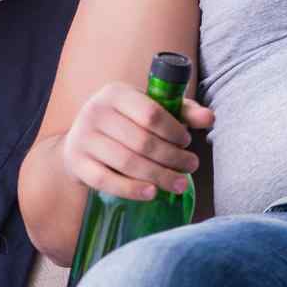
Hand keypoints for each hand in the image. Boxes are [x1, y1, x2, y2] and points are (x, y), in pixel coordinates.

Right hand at [60, 82, 214, 200]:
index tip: (188, 142)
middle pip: (142, 141)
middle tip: (191, 166)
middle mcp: (95, 112)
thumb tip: (210, 118)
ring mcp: (83, 138)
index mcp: (115, 93)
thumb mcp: (148, 110)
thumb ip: (181, 111)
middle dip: (172, 157)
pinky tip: (152, 193)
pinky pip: (106, 180)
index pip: (151, 113)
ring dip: (159, 176)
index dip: (174, 131)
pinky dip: (132, 189)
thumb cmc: (124, 123)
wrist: (80, 141)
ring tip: (180, 184)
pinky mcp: (76, 163)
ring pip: (127, 162)